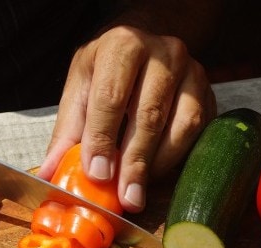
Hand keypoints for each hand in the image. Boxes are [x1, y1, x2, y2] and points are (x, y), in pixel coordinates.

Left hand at [38, 25, 214, 212]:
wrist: (147, 39)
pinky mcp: (208, 91)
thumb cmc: (109, 68)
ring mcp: (191, 70)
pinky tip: (159, 170)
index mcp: (122, 45)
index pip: (111, 97)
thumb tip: (52, 173)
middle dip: (134, 161)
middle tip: (125, 196)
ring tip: (139, 187)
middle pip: (148, 115)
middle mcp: (162, 52)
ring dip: (159, 162)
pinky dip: (178, 155)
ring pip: (181, 124)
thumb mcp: (81, 86)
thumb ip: (69, 130)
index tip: (99, 174)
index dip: (103, 138)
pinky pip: (200, 130)